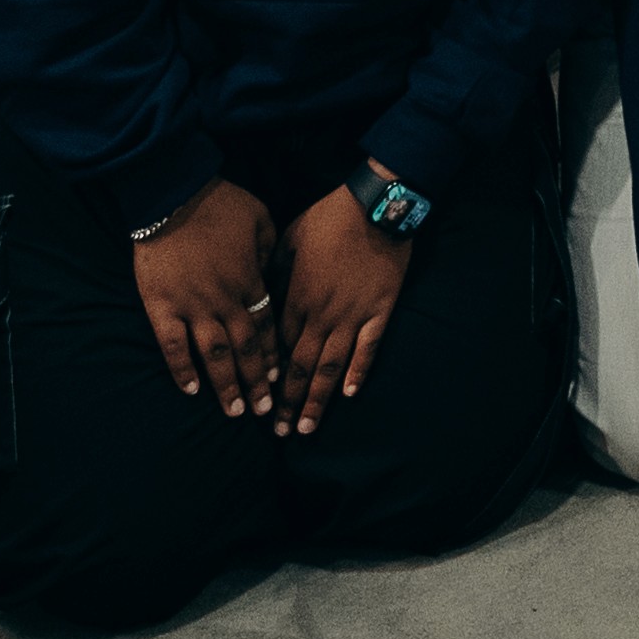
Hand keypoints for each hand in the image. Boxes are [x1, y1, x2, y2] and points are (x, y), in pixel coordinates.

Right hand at [127, 181, 279, 416]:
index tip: (282, 379)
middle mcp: (224, 301)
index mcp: (250, 282)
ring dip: (224, 384)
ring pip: (212, 355)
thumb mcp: (264, 224)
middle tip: (263, 410)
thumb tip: (272, 277)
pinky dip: (181, 369)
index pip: (268, 328)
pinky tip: (191, 391)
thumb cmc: (223, 205)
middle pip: (244, 349)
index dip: (275, 356)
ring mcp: (191, 307)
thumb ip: (270, 257)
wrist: (174, 195)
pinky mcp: (160, 306)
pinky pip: (172, 345)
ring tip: (234, 411)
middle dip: (256, 381)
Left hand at [270, 170, 416, 433]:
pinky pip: (368, 348)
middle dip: (287, 401)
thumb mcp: (287, 242)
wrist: (374, 207)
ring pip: (331, 367)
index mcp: (296, 299)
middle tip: (278, 431)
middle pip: (301, 367)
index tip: (259, 398)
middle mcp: (321, 316)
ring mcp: (352, 316)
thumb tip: (263, 296)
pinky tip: (349, 394)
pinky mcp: (380, 311)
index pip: (279, 348)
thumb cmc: (328, 219)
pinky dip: (358, 372)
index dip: (269, 376)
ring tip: (306, 427)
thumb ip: (275, 274)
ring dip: (317, 399)